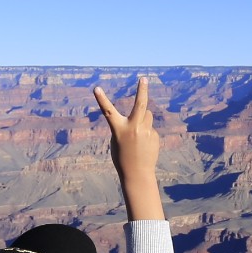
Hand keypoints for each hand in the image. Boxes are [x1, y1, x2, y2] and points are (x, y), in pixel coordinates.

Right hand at [93, 76, 163, 220]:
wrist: (137, 174)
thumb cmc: (122, 157)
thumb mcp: (119, 140)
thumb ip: (129, 124)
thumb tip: (144, 115)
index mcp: (119, 129)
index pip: (108, 112)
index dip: (101, 99)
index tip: (96, 88)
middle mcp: (134, 128)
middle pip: (140, 105)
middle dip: (142, 90)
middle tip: (144, 78)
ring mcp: (146, 131)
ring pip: (147, 115)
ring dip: (143, 119)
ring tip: (139, 136)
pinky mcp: (154, 136)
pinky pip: (150, 128)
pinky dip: (147, 133)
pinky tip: (144, 146)